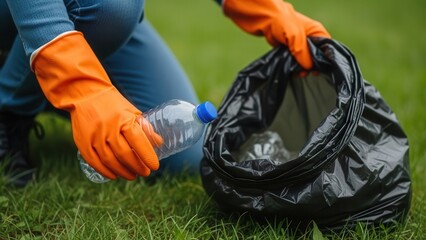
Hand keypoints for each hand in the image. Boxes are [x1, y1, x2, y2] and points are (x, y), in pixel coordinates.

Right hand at [31, 31, 158, 179]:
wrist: (86, 93)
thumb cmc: (114, 104)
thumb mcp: (132, 111)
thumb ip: (145, 127)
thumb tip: (160, 143)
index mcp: (124, 119)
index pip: (139, 142)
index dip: (148, 156)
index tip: (155, 166)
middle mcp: (109, 128)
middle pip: (125, 154)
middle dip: (137, 167)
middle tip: (145, 173)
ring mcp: (94, 136)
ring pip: (110, 161)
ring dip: (123, 172)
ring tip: (132, 175)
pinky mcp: (82, 142)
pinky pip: (94, 162)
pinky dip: (105, 171)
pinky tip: (114, 175)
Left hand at [223, 0, 329, 69]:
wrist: (260, 17)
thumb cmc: (280, 21)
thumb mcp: (295, 37)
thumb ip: (303, 52)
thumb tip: (309, 68)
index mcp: (316, 32)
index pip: (326, 48)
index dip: (323, 60)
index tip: (317, 70)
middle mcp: (308, 38)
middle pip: (315, 56)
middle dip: (310, 66)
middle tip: (303, 73)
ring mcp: (297, 43)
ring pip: (303, 60)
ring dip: (300, 68)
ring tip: (296, 73)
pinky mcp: (287, 48)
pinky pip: (293, 60)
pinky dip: (292, 66)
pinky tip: (290, 71)